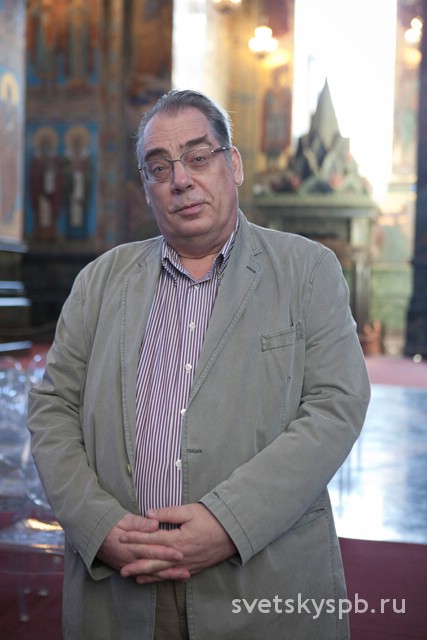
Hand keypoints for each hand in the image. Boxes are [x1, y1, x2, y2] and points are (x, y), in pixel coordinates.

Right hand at [97, 513, 187, 581]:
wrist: (95, 537)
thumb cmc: (111, 525)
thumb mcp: (123, 519)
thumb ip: (139, 522)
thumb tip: (154, 524)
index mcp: (131, 545)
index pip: (151, 549)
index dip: (165, 552)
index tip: (179, 553)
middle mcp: (131, 559)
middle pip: (153, 564)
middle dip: (170, 568)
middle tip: (186, 570)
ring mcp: (130, 566)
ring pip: (151, 572)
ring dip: (168, 575)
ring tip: (184, 575)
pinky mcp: (129, 569)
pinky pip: (145, 575)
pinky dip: (157, 578)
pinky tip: (169, 578)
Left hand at [120, 503, 236, 583]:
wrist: (233, 533)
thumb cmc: (212, 519)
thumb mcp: (190, 511)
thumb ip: (168, 513)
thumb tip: (148, 514)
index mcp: (179, 539)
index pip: (152, 539)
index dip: (136, 538)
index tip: (122, 536)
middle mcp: (180, 555)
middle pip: (154, 560)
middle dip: (136, 562)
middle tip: (120, 566)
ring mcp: (186, 564)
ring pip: (161, 571)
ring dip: (145, 573)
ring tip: (130, 575)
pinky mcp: (192, 568)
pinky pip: (172, 576)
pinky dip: (159, 578)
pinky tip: (149, 578)